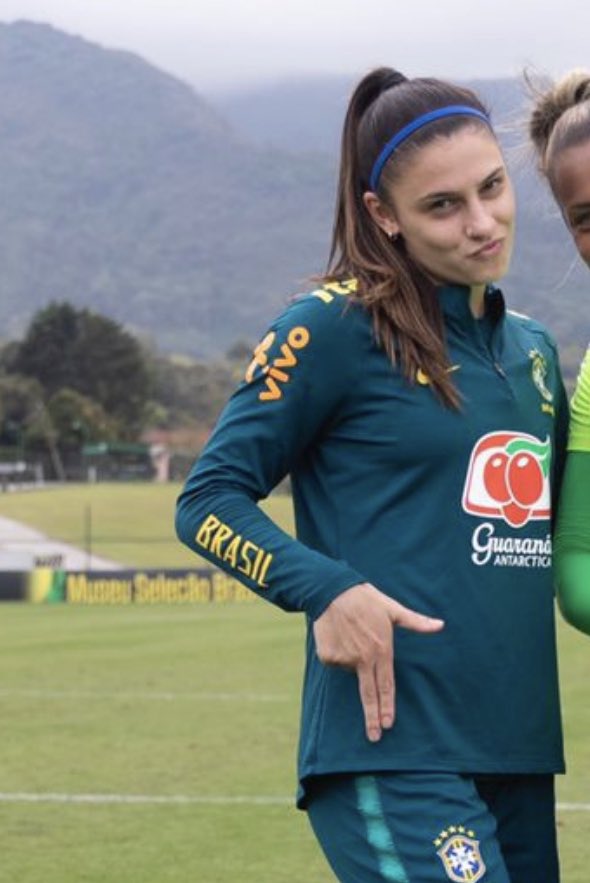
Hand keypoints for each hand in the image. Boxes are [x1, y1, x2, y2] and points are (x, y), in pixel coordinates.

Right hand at [313, 583, 443, 741]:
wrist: (332, 590)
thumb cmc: (366, 598)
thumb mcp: (393, 609)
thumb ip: (416, 622)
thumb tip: (440, 625)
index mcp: (381, 649)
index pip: (386, 685)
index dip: (387, 706)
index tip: (388, 724)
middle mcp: (363, 658)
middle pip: (368, 694)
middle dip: (372, 717)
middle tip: (374, 737)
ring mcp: (344, 658)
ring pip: (350, 669)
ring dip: (352, 659)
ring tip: (352, 634)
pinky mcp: (328, 656)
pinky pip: (334, 662)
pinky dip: (337, 653)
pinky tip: (338, 635)